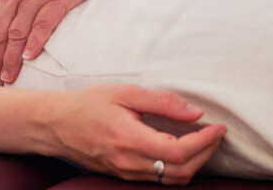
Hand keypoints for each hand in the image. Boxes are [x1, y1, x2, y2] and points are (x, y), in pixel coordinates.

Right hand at [48, 84, 225, 182]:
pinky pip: (158, 179)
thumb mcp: (123, 92)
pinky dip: (178, 167)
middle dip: (206, 154)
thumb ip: (161, 101)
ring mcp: (126, 172)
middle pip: (181, 171)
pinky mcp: (123, 175)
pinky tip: (181, 150)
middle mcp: (129, 162)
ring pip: (172, 179)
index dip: (205, 142)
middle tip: (216, 134)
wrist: (54, 124)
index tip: (218, 127)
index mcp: (130, 139)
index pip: (179, 151)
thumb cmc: (87, 104)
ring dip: (195, 163)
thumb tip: (194, 112)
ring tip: (204, 142)